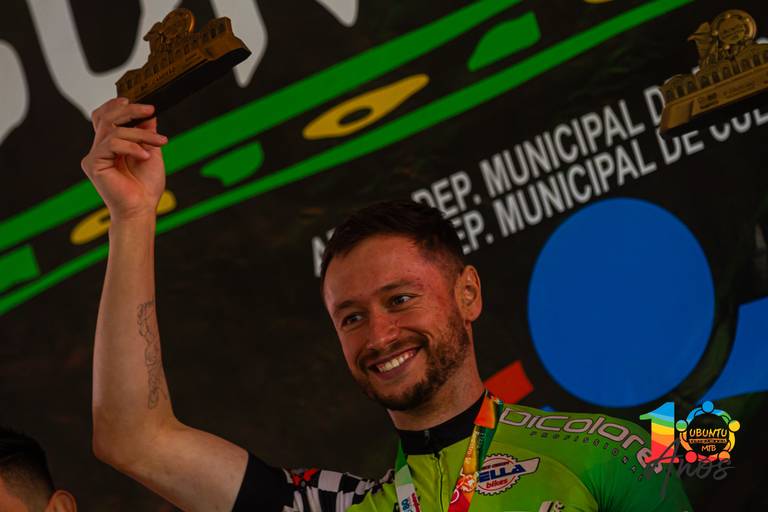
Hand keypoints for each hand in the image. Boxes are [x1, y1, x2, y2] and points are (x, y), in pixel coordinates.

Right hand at [81, 98, 168, 221]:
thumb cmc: (146, 187)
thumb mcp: (151, 152)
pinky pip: (111, 144)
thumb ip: (146, 133)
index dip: (119, 106)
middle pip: (107, 117)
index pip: (107, 117)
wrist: (142, 209)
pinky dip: (131, 147)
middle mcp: (100, 148)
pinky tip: (145, 155)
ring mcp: (95, 156)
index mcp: (111, 145)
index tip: (144, 105)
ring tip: (159, 142)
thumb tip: (148, 114)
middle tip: (150, 110)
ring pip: (113, 130)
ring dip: (140, 134)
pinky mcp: (93, 163)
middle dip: (130, 111)